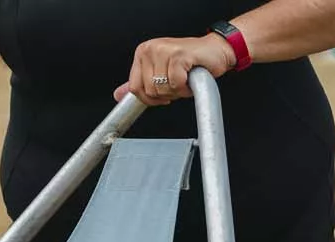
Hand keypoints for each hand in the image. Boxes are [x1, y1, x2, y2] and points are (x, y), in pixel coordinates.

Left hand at [114, 34, 236, 105]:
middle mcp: (151, 49)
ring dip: (177, 91)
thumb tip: (117, 95)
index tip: (161, 96)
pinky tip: (191, 78)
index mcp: (143, 52)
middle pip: (149, 90)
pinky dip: (185, 88)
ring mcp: (164, 50)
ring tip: (184, 80)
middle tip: (177, 84)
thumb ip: (139, 83)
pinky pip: (175, 84)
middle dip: (166, 95)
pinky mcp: (178, 55)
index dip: (149, 98)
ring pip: (161, 89)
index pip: (134, 88)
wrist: (217, 51)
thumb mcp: (159, 73)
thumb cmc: (190, 63)